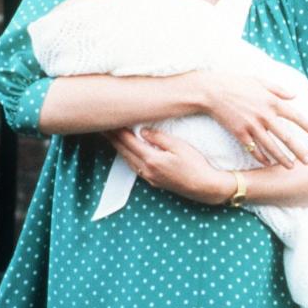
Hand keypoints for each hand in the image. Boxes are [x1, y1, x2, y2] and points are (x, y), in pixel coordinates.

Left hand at [104, 127, 232, 205]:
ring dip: (118, 148)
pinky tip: (127, 152)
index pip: (128, 141)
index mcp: (152, 159)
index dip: (117, 130)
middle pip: (124, 151)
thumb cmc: (196, 165)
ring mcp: (150, 177)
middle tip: (102, 126)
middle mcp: (147, 170)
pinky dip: (127, 156)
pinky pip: (135, 166)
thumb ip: (159, 138)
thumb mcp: (180, 146)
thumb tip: (143, 131)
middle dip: (112, 138)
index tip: (108, 121)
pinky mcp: (154, 181)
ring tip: (110, 137)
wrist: (205, 187)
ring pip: (127, 160)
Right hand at [197, 70, 307, 168]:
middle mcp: (264, 115)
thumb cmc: (236, 83)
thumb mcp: (260, 81)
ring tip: (291, 167)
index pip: (294, 115)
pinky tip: (268, 163)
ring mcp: (252, 126)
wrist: (213, 91)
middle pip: (286, 137)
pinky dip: (261, 157)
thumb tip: (294, 95)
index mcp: (272, 102)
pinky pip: (253, 149)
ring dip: (282, 158)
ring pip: (271, 147)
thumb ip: (278, 89)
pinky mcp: (240, 133)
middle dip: (298, 150)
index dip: (306, 125)